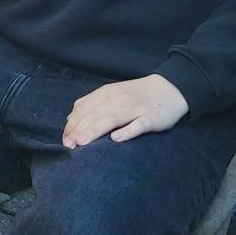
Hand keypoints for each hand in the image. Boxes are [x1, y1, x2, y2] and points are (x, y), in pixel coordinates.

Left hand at [62, 74, 187, 147]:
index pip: (85, 108)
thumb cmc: (136, 95)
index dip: (73, 124)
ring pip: (112, 118)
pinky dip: (127, 131)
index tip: (65, 140)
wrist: (170, 89)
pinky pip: (138, 125)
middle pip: (95, 114)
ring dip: (95, 130)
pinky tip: (116, 139)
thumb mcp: (112, 94)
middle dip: (80, 129)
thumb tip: (71, 119)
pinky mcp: (151, 118)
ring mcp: (135, 108)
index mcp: (107, 93)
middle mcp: (119, 99)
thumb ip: (92, 104)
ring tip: (83, 142)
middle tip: (69, 145)